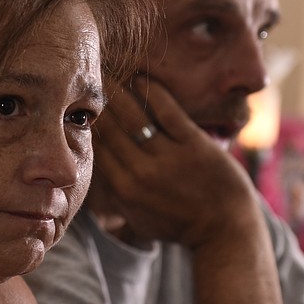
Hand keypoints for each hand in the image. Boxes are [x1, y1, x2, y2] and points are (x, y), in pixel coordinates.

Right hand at [91, 77, 261, 247]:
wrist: (226, 229)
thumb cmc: (179, 223)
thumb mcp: (138, 217)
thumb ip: (113, 195)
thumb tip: (91, 169)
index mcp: (124, 190)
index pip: (95, 148)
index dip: (84, 123)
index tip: (77, 104)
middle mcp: (142, 174)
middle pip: (109, 129)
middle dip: (96, 103)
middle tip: (88, 80)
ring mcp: (169, 159)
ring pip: (133, 117)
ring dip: (118, 92)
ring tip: (109, 74)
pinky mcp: (195, 145)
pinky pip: (167, 111)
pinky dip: (151, 91)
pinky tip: (140, 78)